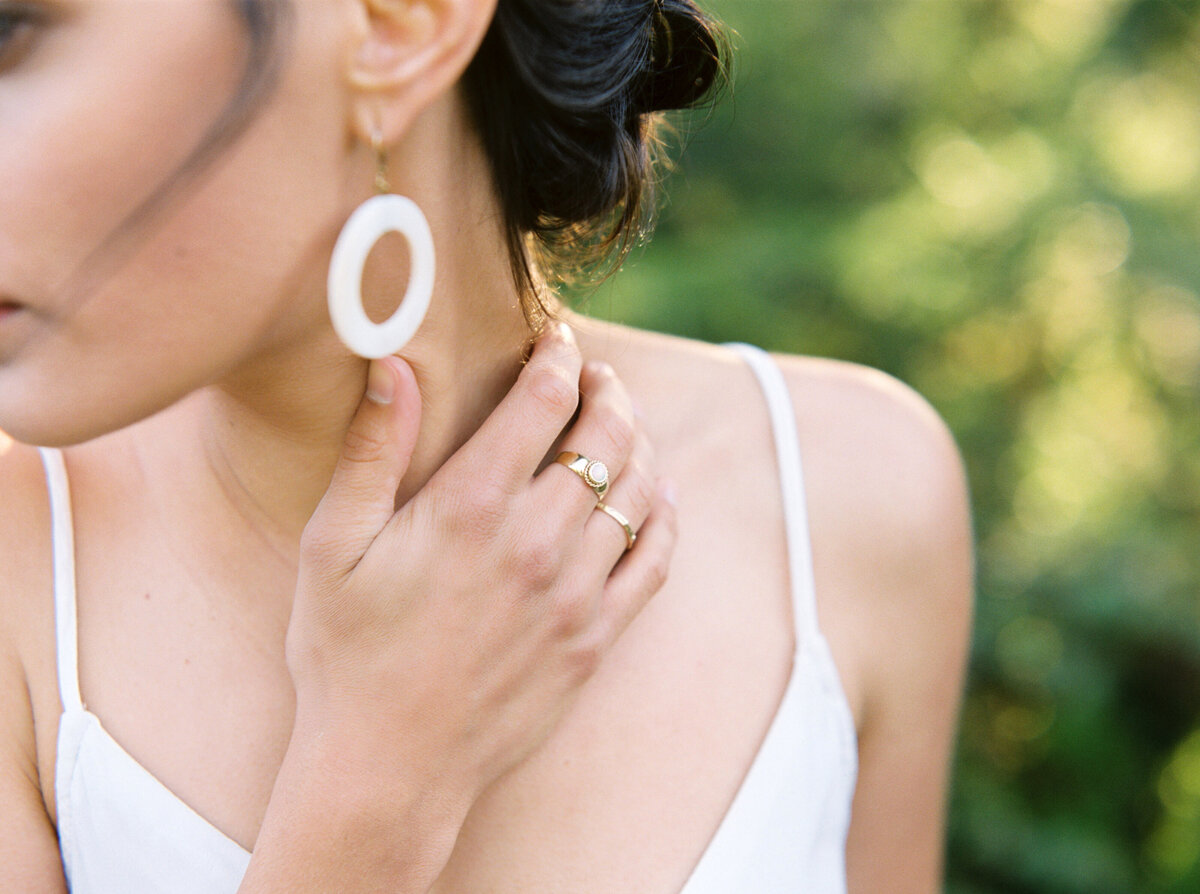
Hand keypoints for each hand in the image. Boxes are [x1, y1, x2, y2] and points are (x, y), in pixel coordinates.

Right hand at [287, 321, 675, 802]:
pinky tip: (655, 496)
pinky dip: (664, 516)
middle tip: (597, 376)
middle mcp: (535, 543)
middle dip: (607, 390)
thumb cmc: (347, 655)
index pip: (543, 401)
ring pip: (639, 491)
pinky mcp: (595, 639)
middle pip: (605, 436)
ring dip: (640, 443)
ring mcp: (574, 594)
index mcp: (469, 508)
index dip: (558, 357)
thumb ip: (371, 452)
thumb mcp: (334, 548)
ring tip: (623, 425)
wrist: (389, 769)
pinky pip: (655, 561)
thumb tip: (390, 366)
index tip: (557, 340)